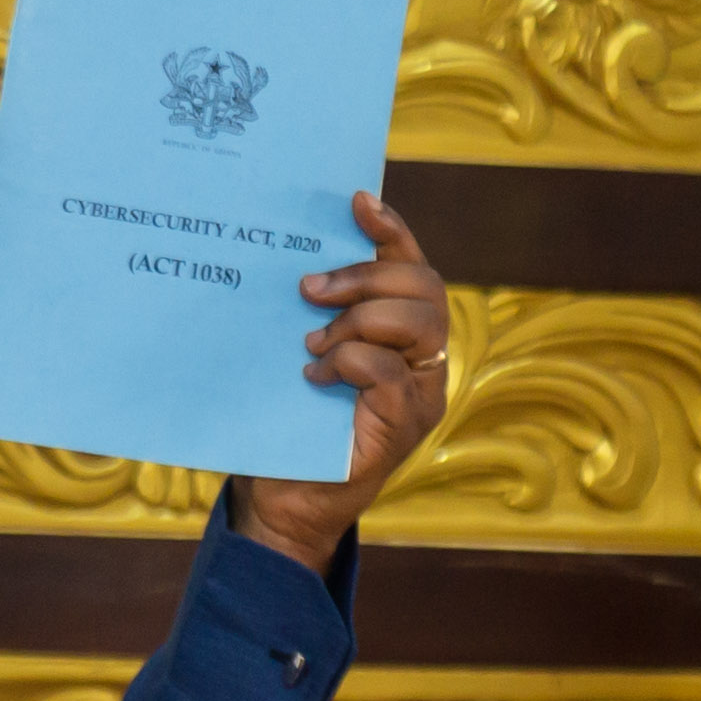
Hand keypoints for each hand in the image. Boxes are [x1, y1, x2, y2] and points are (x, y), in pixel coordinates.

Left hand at [230, 192, 452, 573]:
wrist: (277, 499)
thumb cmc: (286, 420)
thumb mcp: (300, 352)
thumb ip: (314, 312)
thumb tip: (293, 254)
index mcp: (403, 333)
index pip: (413, 266)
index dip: (392, 230)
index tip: (358, 201)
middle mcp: (423, 360)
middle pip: (423, 287)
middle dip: (364, 277)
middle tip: (309, 291)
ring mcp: (420, 394)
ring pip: (416, 322)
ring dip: (357, 320)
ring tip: (312, 342)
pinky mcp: (403, 425)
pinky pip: (385, 370)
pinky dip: (346, 363)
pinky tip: (313, 377)